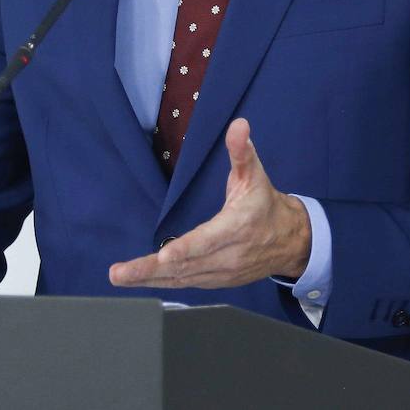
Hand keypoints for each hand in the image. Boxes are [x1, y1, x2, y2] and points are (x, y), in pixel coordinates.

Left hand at [108, 118, 310, 288]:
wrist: (289, 241)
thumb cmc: (265, 204)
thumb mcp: (255, 175)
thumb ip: (242, 152)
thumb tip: (238, 125)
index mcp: (238, 227)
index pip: (209, 241)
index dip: (186, 249)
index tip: (164, 255)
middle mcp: (229, 255)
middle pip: (187, 266)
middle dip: (150, 270)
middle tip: (120, 273)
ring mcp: (222, 273)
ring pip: (182, 279)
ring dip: (148, 280)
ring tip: (120, 277)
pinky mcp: (217, 282)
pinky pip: (186, 284)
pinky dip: (161, 284)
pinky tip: (139, 281)